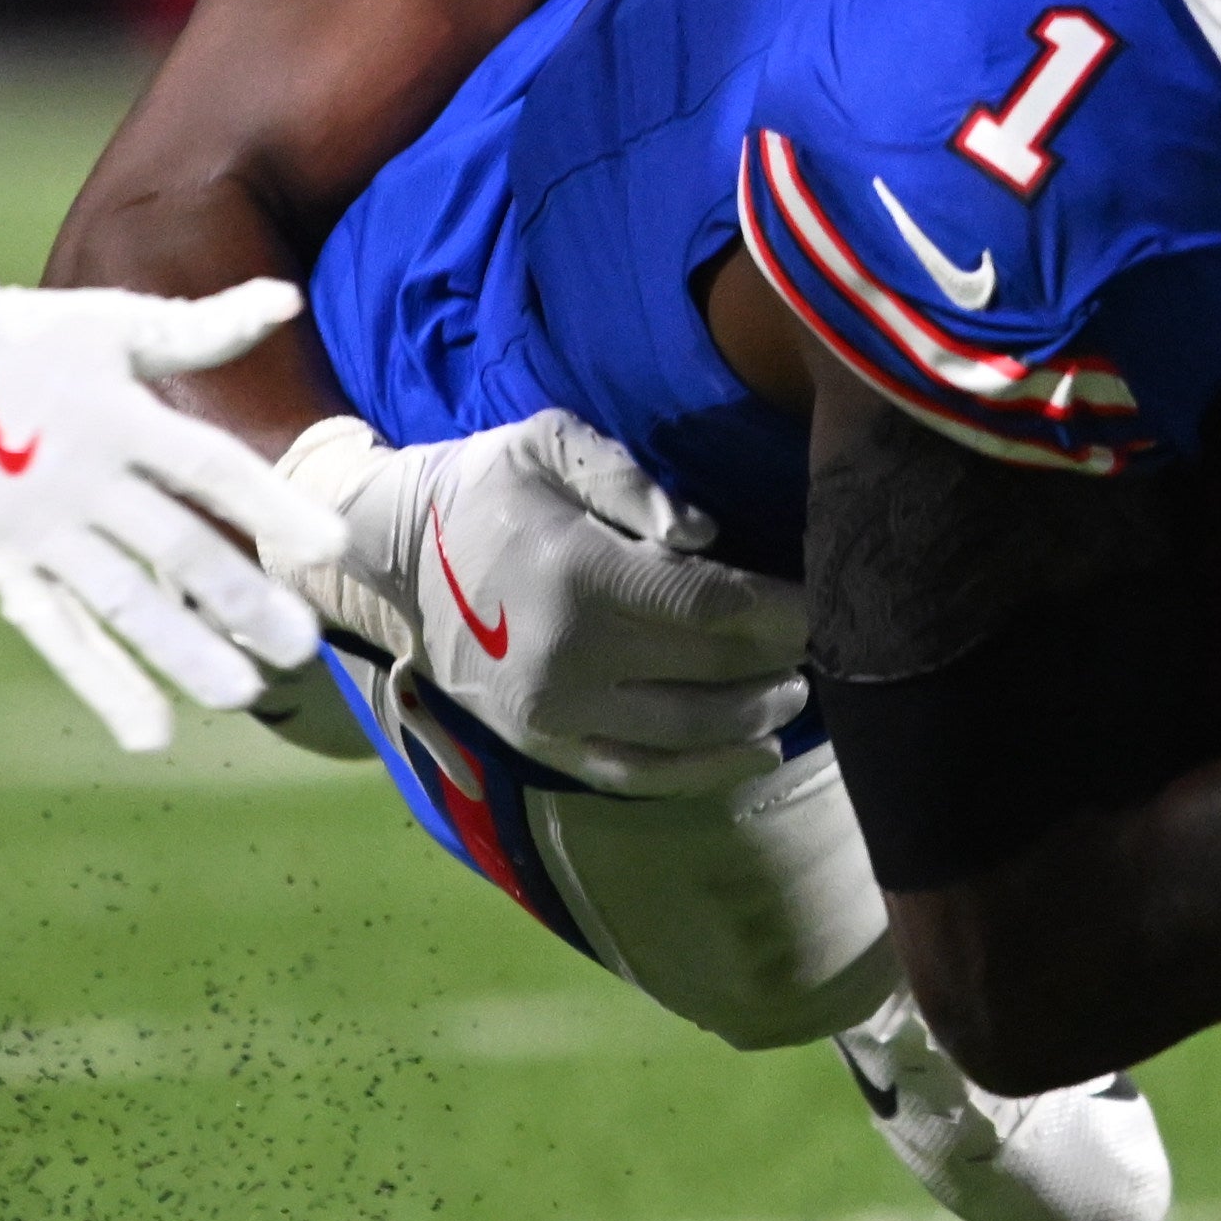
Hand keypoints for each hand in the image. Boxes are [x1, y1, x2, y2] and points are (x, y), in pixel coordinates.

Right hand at [0, 272, 334, 754]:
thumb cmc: (16, 336)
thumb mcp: (110, 322)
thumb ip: (200, 327)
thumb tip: (284, 300)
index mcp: (120, 419)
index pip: (210, 469)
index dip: (271, 505)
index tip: (330, 545)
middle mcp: (84, 481)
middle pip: (174, 547)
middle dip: (240, 597)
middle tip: (301, 644)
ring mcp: (40, 531)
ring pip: (122, 602)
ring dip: (182, 650)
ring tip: (244, 694)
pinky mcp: (0, 565)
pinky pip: (56, 633)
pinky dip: (102, 683)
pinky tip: (149, 730)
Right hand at [278, 409, 807, 795]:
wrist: (396, 559)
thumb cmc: (487, 489)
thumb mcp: (548, 443)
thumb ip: (628, 479)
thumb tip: (703, 533)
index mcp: (577, 574)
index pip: (711, 605)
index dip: (782, 608)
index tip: (825, 599)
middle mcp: (569, 657)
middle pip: (711, 672)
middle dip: (780, 659)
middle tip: (824, 642)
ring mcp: (553, 714)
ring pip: (685, 735)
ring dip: (755, 717)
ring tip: (796, 692)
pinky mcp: (544, 748)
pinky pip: (638, 776)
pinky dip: (704, 772)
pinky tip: (753, 752)